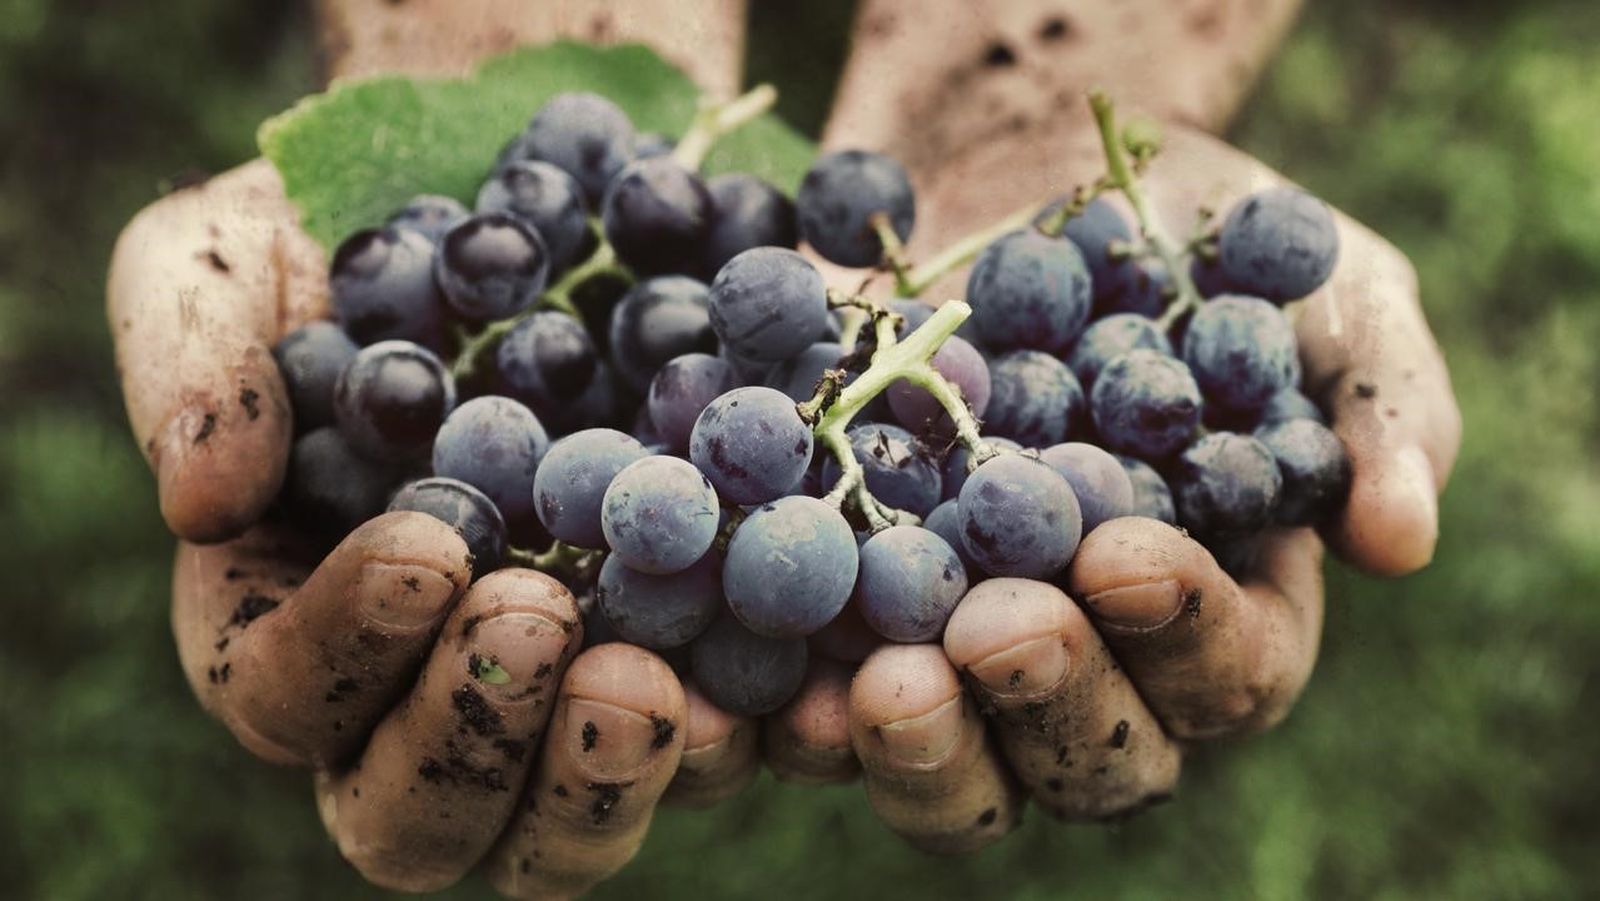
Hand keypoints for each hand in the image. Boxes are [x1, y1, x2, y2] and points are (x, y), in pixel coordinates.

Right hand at [106, 2, 753, 895]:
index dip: (344, 647)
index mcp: (299, 622)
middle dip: (474, 741)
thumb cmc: (354, 232)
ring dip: (608, 777)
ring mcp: (570, 688)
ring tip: (658, 682)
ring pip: (568, 825)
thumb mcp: (234, 254)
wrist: (536, 198)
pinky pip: (731, 739)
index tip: (427, 545)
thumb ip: (192, 360)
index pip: (287, 695)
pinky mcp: (700, 657)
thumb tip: (202, 502)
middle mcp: (430, 688)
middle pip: (423, 817)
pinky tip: (812, 680)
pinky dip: (768, 731)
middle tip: (542, 624)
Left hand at [811, 0, 1461, 847]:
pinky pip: (806, 699)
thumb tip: (1403, 540)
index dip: (1183, 631)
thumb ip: (1377, 408)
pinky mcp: (839, 619)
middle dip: (1044, 701)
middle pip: (1087, 757)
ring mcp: (960, 656)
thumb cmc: (1198, 246)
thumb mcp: (1325, 295)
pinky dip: (771, 707)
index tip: (1125, 553)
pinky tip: (735, 679)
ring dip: (912, 743)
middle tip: (994, 631)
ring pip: (950, 765)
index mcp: (1223, 612)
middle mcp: (1095, 665)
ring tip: (873, 686)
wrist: (1020, 184)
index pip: (1227, 672)